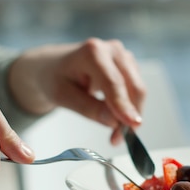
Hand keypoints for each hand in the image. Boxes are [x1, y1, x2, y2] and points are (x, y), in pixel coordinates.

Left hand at [8, 38, 145, 144]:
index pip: (114, 83)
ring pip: (138, 91)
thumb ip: (89, 108)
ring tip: (114, 133)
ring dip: (130, 114)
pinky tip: (115, 118)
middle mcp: (112, 50)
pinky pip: (136, 91)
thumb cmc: (53, 78)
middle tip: (117, 139)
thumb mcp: (62, 97)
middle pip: (134, 87)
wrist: (51, 67)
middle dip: (129, 116)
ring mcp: (123, 56)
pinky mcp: (128, 65)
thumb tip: (115, 122)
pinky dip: (129, 108)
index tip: (132, 125)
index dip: (124, 106)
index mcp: (93, 52)